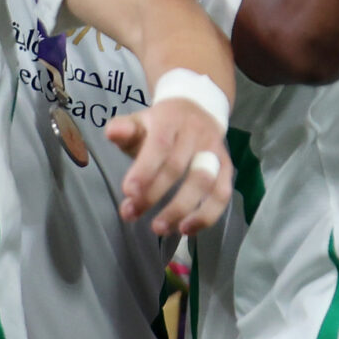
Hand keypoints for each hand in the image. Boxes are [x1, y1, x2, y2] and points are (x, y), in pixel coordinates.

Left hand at [102, 93, 233, 236]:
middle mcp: (197, 134)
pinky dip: (207, 215)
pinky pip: (222, 193)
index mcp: (171, 121)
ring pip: (204, 181)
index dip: (146, 169)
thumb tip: (112, 132)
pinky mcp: (226, 168)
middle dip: (154, 194)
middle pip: (179, 166)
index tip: (128, 192)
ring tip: (159, 228)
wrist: (199, 110)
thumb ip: (125, 130)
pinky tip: (186, 229)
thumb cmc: (162, 124)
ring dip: (181, 209)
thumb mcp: (140, 121)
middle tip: (131, 214)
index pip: (160, 144)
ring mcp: (214, 152)